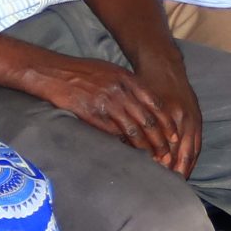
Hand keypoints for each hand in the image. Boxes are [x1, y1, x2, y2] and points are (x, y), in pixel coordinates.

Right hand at [32, 53, 176, 161]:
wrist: (56, 74)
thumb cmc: (83, 72)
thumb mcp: (111, 71)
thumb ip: (128, 85)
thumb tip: (144, 102)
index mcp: (127, 79)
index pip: (155, 103)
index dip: (166, 122)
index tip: (174, 135)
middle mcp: (120, 92)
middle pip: (148, 120)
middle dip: (161, 139)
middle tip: (168, 154)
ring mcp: (107, 104)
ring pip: (134, 130)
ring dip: (146, 147)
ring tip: (154, 159)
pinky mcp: (94, 116)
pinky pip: (114, 135)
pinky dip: (125, 147)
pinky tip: (131, 155)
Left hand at [131, 50, 203, 177]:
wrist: (163, 64)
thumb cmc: (144, 83)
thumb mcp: (137, 103)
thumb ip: (134, 125)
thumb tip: (128, 150)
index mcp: (168, 115)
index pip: (166, 148)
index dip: (161, 165)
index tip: (154, 179)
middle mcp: (183, 119)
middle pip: (181, 153)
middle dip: (175, 171)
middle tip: (166, 187)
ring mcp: (193, 119)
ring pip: (191, 150)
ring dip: (185, 167)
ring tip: (177, 183)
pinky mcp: (197, 118)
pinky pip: (197, 144)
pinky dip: (192, 158)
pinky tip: (185, 170)